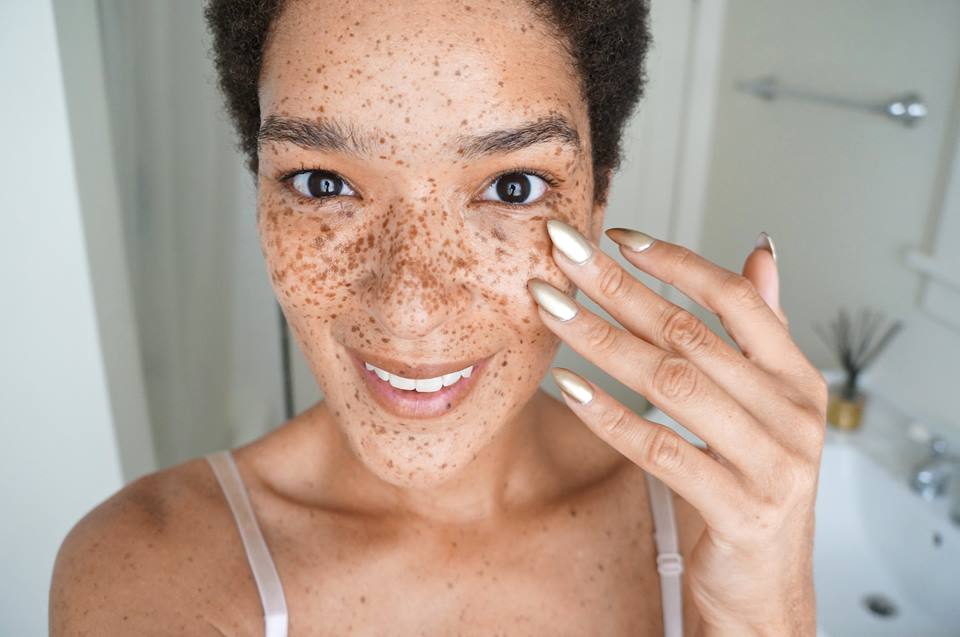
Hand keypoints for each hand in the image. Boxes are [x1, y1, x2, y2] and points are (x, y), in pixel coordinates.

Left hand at [527, 221, 827, 635]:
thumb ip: (762, 333)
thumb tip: (758, 253)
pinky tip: (569, 384)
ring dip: (600, 339)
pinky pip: (659, 449)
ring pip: (671, 383)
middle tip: (563, 255)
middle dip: (618, 288)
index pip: (737, 299)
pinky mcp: (738, 509)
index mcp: (797, 381)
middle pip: (691, 333)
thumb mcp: (765, 407)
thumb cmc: (751, 491)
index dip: (676, 262)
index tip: (619, 237)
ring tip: (549, 308)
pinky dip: (608, 413)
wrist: (765, 591)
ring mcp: (771, 463)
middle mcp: (791, 415)